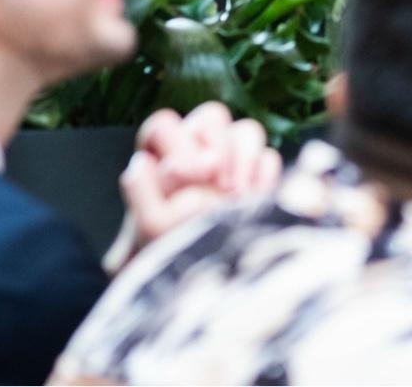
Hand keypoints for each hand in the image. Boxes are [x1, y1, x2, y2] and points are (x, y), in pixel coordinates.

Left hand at [110, 102, 281, 267]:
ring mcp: (232, 168)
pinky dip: (265, 174)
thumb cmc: (174, 260)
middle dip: (215, 144)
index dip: (175, 141)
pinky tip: (255, 200)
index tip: (184, 173)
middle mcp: (197, 157)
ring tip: (237, 194)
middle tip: (215, 180)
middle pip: (212, 116)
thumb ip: (141, 193)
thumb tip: (142, 163)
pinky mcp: (263, 183)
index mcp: (161, 163)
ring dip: (243, 157)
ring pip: (246, 131)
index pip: (164, 125)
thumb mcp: (150, 231)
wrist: (209, 296)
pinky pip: (271, 158)